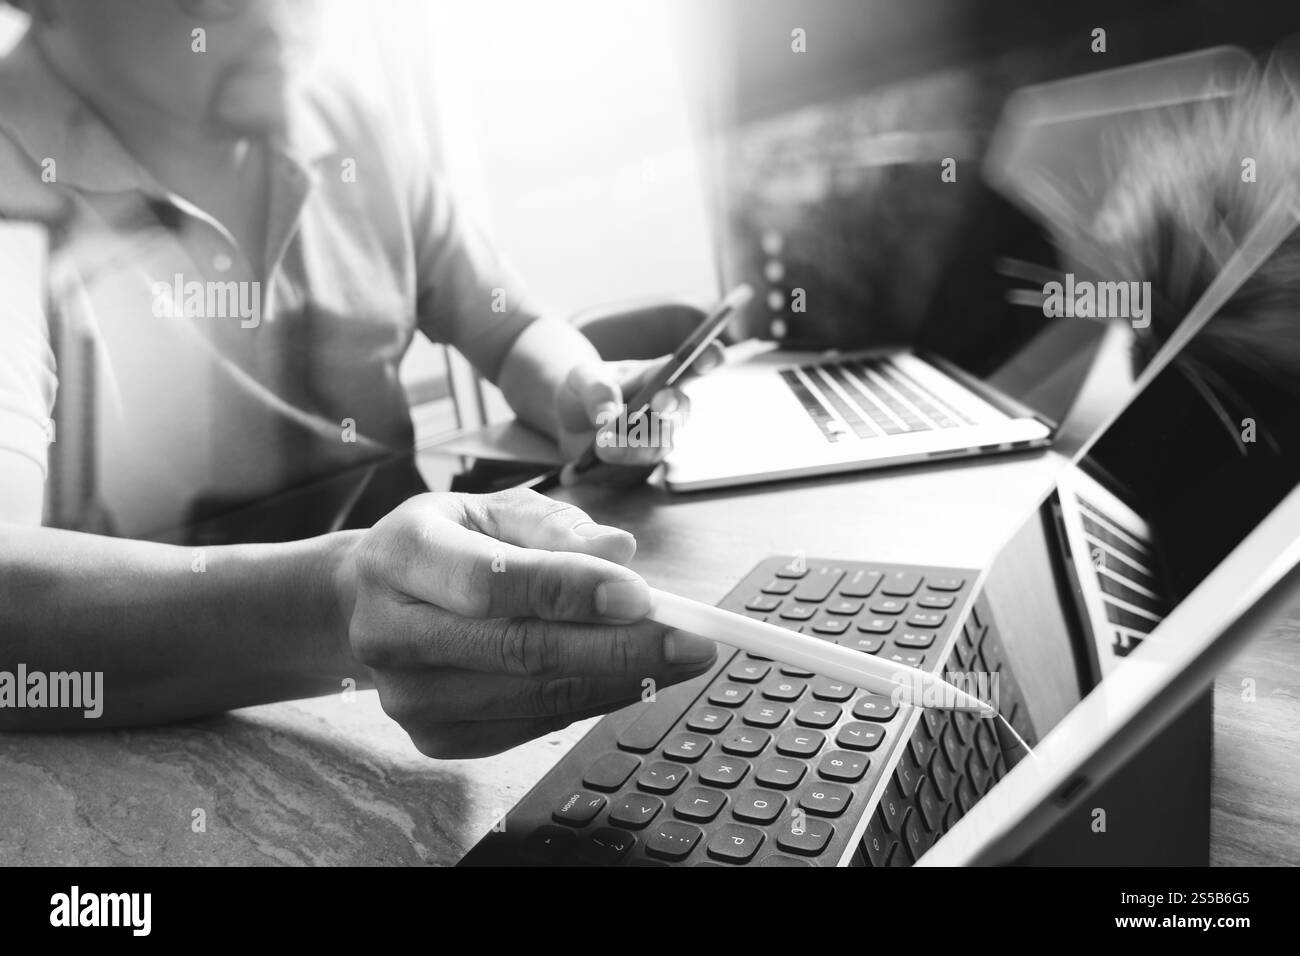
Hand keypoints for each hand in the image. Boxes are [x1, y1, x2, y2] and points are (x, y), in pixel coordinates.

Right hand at [332, 489, 717, 757]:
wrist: (362, 605)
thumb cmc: (442, 545)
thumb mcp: (487, 509)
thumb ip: (553, 526)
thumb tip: (621, 552)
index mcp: (402, 556)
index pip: (491, 582)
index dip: (570, 591)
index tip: (642, 595)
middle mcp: (393, 632)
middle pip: (519, 651)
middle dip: (620, 648)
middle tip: (692, 641)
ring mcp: (409, 697)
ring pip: (534, 698)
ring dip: (619, 680)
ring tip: (679, 659)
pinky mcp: (434, 739)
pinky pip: (532, 726)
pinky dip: (591, 701)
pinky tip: (628, 677)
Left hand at [554, 344, 724, 486]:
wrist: (569, 422)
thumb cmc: (584, 390)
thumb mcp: (581, 378)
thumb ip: (596, 390)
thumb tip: (609, 417)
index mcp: (656, 374)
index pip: (689, 364)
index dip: (707, 359)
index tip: (712, 353)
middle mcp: (666, 405)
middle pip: (681, 408)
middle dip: (672, 407)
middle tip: (659, 402)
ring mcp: (658, 437)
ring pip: (659, 445)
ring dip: (630, 446)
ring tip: (600, 444)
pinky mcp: (644, 463)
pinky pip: (636, 469)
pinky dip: (612, 464)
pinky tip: (586, 461)